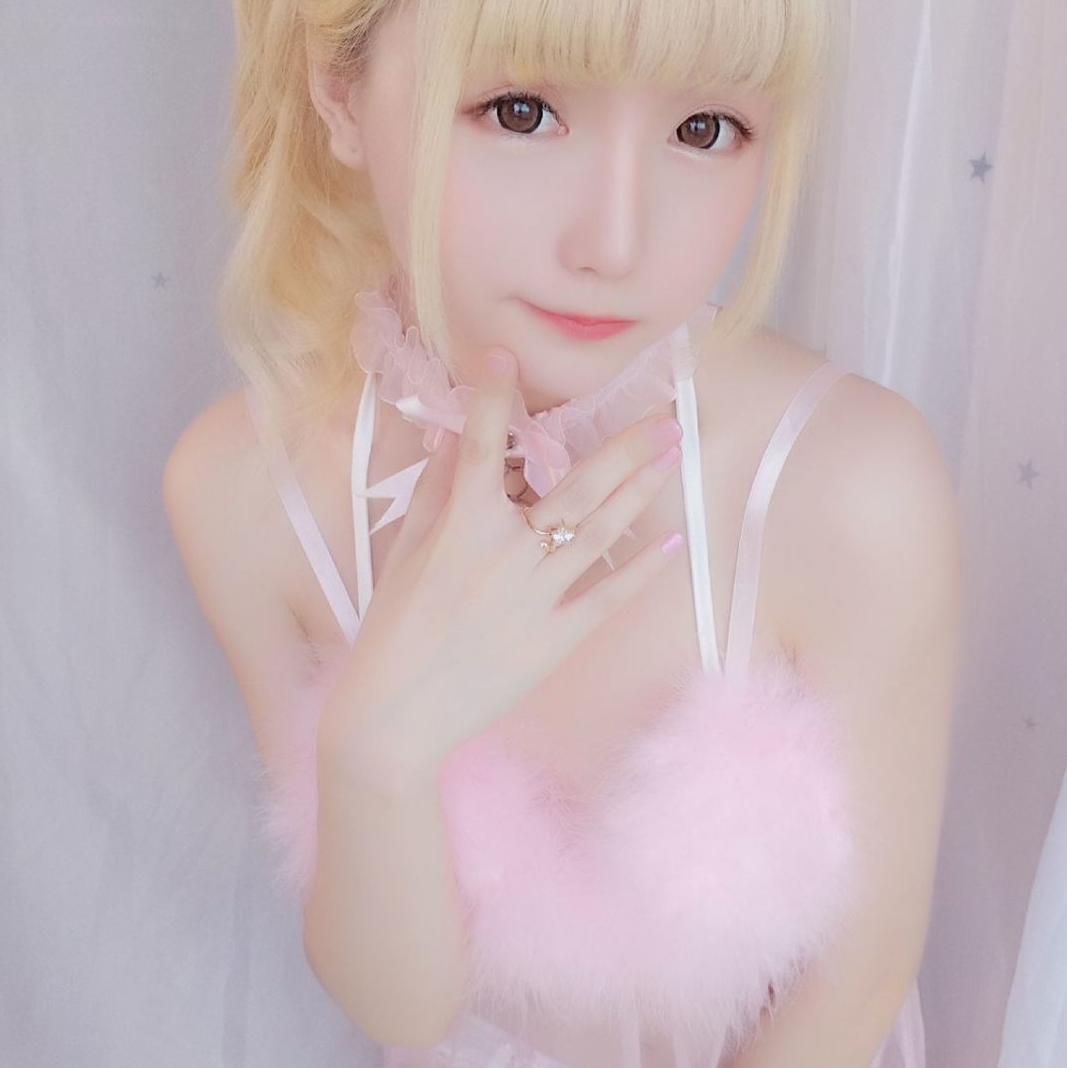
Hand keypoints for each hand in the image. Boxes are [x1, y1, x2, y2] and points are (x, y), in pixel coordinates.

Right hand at [321, 342, 685, 776]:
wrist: (396, 714)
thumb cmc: (393, 629)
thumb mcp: (407, 552)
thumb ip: (434, 491)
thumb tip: (452, 437)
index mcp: (460, 526)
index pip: (481, 444)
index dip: (492, 396)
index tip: (505, 353)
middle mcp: (505, 552)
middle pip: (576, 485)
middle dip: (624, 445)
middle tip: (664, 414)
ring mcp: (536, 596)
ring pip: (600, 531)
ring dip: (640, 488)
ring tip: (672, 454)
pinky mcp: (554, 638)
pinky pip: (606, 597)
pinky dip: (639, 570)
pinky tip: (670, 543)